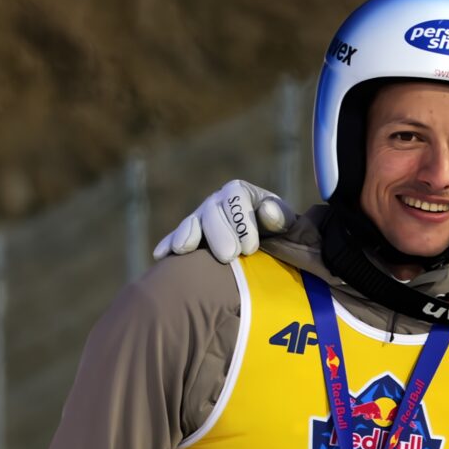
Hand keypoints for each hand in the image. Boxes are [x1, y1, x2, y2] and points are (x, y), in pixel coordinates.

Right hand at [152, 179, 290, 263]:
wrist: (271, 246)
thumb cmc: (281, 233)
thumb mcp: (287, 224)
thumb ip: (280, 217)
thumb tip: (267, 210)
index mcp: (241, 192)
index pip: (235, 197)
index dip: (242, 221)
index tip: (251, 248)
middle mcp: (217, 202)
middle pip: (212, 211)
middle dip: (218, 233)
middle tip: (228, 256)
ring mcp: (201, 218)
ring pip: (193, 223)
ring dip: (188, 235)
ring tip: (185, 249)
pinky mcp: (191, 236)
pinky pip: (177, 238)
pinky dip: (169, 245)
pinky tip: (161, 255)